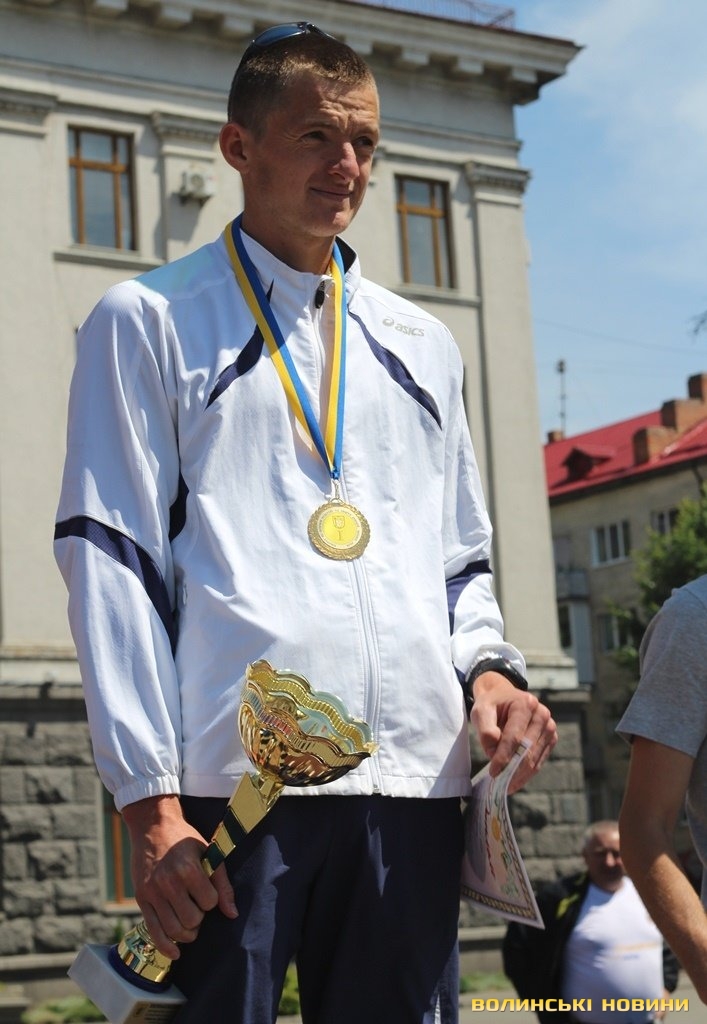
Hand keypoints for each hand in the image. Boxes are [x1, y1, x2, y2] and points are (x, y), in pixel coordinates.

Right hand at [122, 795, 237, 959]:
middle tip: (198, 907)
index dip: (211, 900)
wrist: (153, 828)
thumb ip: (222, 884)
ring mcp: (152, 892)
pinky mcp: (141, 899)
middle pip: (191, 919)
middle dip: (199, 919)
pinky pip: (153, 931)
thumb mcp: (208, 853)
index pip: (209, 902)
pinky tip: (175, 953)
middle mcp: (168, 882)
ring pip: (174, 930)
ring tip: (190, 924)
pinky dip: (165, 947)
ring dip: (187, 934)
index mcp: (188, 868)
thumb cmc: (183, 840)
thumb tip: (233, 914)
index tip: (206, 891)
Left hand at [470, 672, 556, 792]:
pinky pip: (539, 761)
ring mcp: (549, 727)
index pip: (515, 737)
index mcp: (525, 704)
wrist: (504, 697)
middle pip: (527, 750)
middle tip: (499, 785)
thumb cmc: (492, 705)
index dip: (503, 757)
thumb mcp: (481, 710)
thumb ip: (485, 729)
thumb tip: (493, 751)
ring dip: (520, 775)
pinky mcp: (550, 739)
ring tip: (506, 786)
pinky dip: (527, 773)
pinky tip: (515, 781)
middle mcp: (542, 714)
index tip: (493, 772)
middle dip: (512, 769)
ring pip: (534, 759)